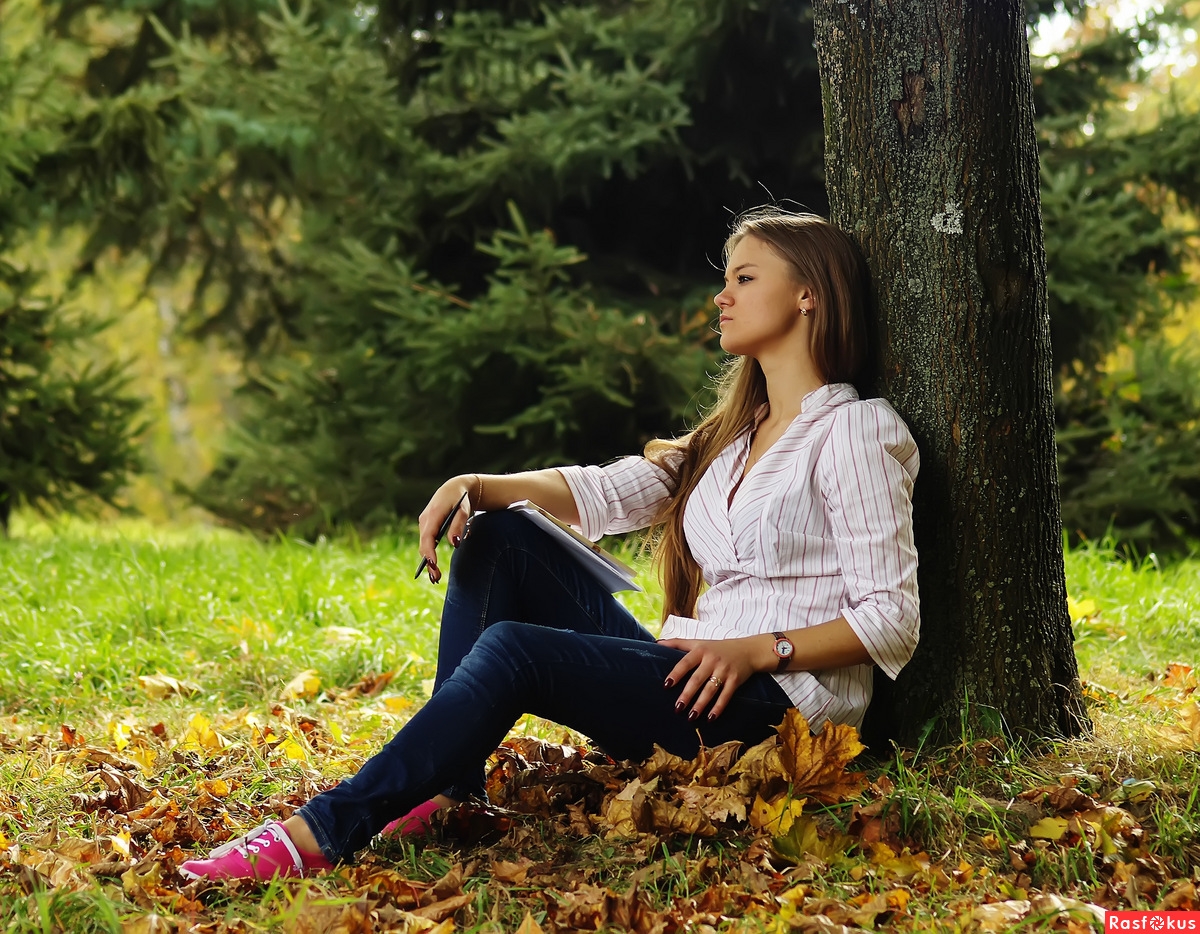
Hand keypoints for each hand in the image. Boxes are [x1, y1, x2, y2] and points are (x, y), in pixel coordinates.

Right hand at [416, 477, 474, 582]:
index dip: (429, 551)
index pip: (428, 536)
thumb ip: (458, 526)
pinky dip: (428, 554)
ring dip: (428, 561)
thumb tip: (454, 544)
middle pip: (424, 544)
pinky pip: (426, 542)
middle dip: (429, 562)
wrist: (454, 489)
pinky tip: (433, 566)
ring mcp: (424, 523)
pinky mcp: (426, 526)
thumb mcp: (463, 511)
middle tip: (436, 578)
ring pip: (424, 545)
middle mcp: (425, 519)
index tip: (433, 564)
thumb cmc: (461, 500)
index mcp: (433, 514)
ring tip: (435, 577)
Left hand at [657, 634, 771, 720]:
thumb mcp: (699, 642)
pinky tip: (710, 718)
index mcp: (701, 650)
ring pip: (710, 690)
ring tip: (691, 717)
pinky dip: (718, 708)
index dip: (676, 674)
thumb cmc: (718, 648)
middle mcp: (712, 660)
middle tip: (677, 708)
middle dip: (687, 694)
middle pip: (697, 679)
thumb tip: (656, 643)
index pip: (685, 662)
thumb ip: (678, 643)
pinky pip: (726, 696)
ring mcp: (724, 670)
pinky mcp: (735, 680)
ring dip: (700, 705)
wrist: (748, 650)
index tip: (666, 685)